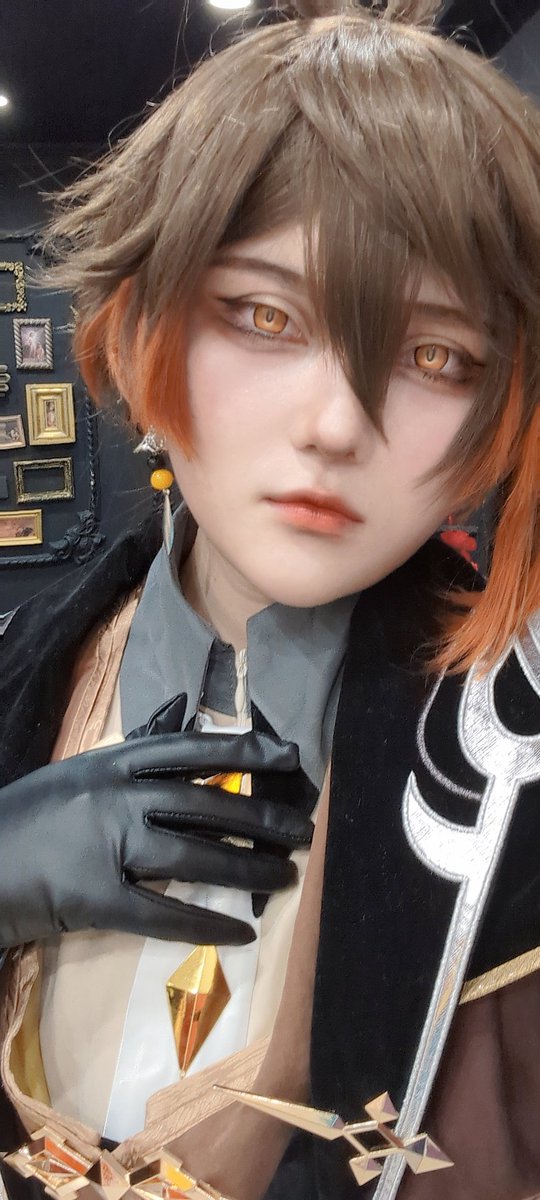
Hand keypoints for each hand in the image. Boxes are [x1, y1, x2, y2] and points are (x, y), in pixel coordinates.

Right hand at [0, 715, 311, 947]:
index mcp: (112, 762)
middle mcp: (116, 797)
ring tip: (285, 877)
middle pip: (205, 804)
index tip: (291, 756)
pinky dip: (206, 924)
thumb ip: (135, 746)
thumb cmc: (27, 817)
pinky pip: (163, 914)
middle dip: (262, 817)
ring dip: (247, 869)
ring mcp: (106, 847)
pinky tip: (241, 933)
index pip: (192, 750)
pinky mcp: (96, 898)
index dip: (246, 750)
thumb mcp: (79, 770)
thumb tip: (181, 710)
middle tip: (304, 831)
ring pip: (195, 857)